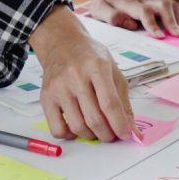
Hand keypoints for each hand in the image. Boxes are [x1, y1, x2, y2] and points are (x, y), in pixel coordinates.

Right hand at [31, 5, 134, 141]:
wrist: (62, 44)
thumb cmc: (90, 57)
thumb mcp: (113, 71)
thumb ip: (124, 101)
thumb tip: (132, 130)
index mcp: (97, 67)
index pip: (109, 103)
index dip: (120, 124)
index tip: (125, 135)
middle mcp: (75, 76)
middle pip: (94, 118)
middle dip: (107, 134)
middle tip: (111, 134)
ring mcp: (58, 88)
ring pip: (77, 126)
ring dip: (91, 136)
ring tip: (97, 130)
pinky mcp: (46, 97)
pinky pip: (57, 129)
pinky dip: (70, 135)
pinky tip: (77, 128)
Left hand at [89, 0, 178, 38]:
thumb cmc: (104, 2)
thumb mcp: (98, 8)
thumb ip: (110, 15)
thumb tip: (128, 23)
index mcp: (128, 3)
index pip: (143, 11)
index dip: (152, 24)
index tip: (159, 36)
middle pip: (162, 6)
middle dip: (172, 22)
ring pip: (171, 5)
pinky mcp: (159, 1)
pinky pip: (176, 5)